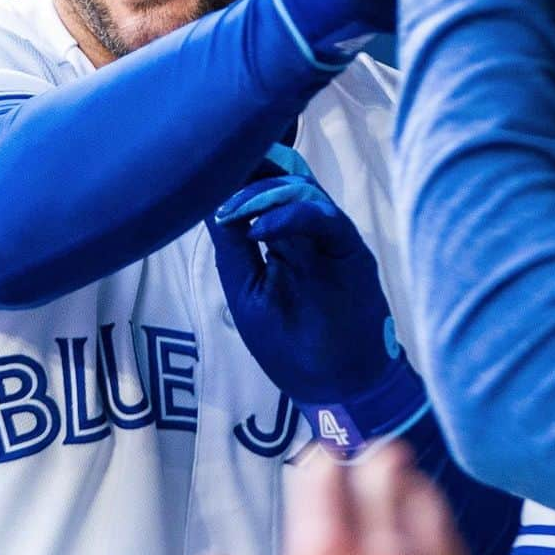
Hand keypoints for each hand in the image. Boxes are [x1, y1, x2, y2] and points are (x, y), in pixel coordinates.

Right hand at [199, 443, 475, 554]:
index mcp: (323, 552)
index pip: (323, 474)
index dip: (318, 459)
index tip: (316, 461)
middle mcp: (378, 551)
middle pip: (379, 473)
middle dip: (367, 457)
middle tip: (363, 455)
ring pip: (421, 499)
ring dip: (406, 482)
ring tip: (400, 477)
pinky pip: (452, 541)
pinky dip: (438, 522)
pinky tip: (432, 523)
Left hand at [207, 145, 393, 404]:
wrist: (336, 387)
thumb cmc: (290, 343)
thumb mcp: (247, 290)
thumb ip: (232, 247)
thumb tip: (210, 201)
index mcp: (284, 235)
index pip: (262, 186)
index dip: (237, 172)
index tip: (203, 167)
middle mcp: (309, 228)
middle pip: (283, 176)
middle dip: (250, 168)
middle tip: (217, 169)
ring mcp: (331, 237)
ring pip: (302, 189)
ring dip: (263, 192)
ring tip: (232, 208)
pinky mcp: (351, 251)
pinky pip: (324, 219)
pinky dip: (290, 216)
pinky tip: (258, 230)